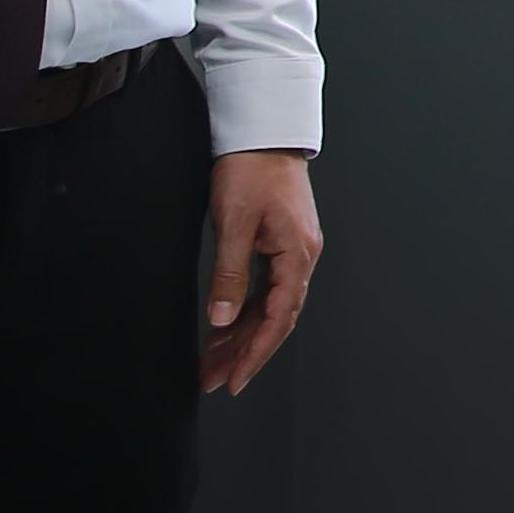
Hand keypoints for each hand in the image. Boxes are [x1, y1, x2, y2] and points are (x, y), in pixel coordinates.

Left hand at [202, 151, 320, 394]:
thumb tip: (221, 319)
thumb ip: (229, 273)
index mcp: (298, 253)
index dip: (256, 353)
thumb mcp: (234, 222)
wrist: (262, 132)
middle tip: (214, 379)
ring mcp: (292, 251)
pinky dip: (244, 313)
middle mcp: (301, 257)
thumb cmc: (250, 169)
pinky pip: (264, 290)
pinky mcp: (279, 244)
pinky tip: (222, 328)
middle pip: (276, 319)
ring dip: (242, 336)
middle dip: (244, 353)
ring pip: (268, 307)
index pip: (279, 318)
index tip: (234, 380)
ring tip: (212, 361)